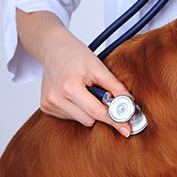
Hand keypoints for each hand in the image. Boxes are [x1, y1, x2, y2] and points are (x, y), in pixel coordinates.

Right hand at [17, 9, 131, 136]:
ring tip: (85, 90)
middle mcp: (56, 98)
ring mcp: (49, 104)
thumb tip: (130, 103)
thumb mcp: (99, 67)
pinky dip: (78, 109)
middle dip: (101, 110)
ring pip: (81, 120)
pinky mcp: (46, 107)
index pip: (97, 112)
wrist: (53, 48)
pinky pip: (71, 117)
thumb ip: (115, 86)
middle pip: (89, 119)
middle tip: (102, 94)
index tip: (127, 129)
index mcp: (69, 87)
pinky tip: (76, 95)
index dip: (114, 120)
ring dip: (89, 110)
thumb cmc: (76, 55)